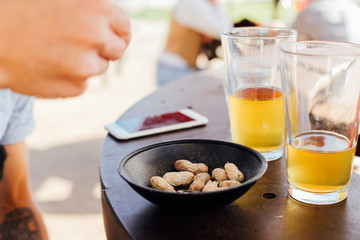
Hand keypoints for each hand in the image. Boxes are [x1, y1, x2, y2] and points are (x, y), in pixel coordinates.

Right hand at [0, 0, 130, 97]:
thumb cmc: (18, 10)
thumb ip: (88, 6)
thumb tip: (109, 20)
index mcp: (96, 8)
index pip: (125, 28)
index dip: (117, 34)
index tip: (111, 38)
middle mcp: (96, 36)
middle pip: (116, 50)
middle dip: (103, 49)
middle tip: (79, 44)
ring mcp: (86, 64)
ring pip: (98, 68)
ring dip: (84, 63)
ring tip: (55, 51)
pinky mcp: (74, 86)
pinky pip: (82, 84)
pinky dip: (70, 78)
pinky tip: (49, 66)